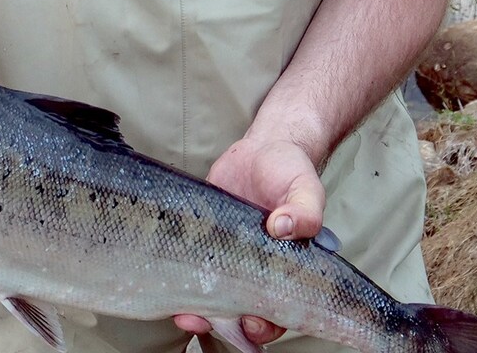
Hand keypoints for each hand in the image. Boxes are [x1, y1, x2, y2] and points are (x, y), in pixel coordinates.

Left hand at [172, 136, 327, 344]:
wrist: (262, 151)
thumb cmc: (290, 173)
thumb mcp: (305, 188)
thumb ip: (305, 211)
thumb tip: (285, 228)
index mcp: (287, 270)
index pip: (279, 312)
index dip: (265, 324)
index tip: (252, 321)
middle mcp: (257, 271)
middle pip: (243, 315)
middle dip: (226, 325)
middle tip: (208, 320)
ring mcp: (228, 260)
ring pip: (214, 301)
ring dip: (199, 314)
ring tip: (186, 316)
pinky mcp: (203, 245)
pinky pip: (193, 274)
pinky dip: (181, 287)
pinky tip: (171, 291)